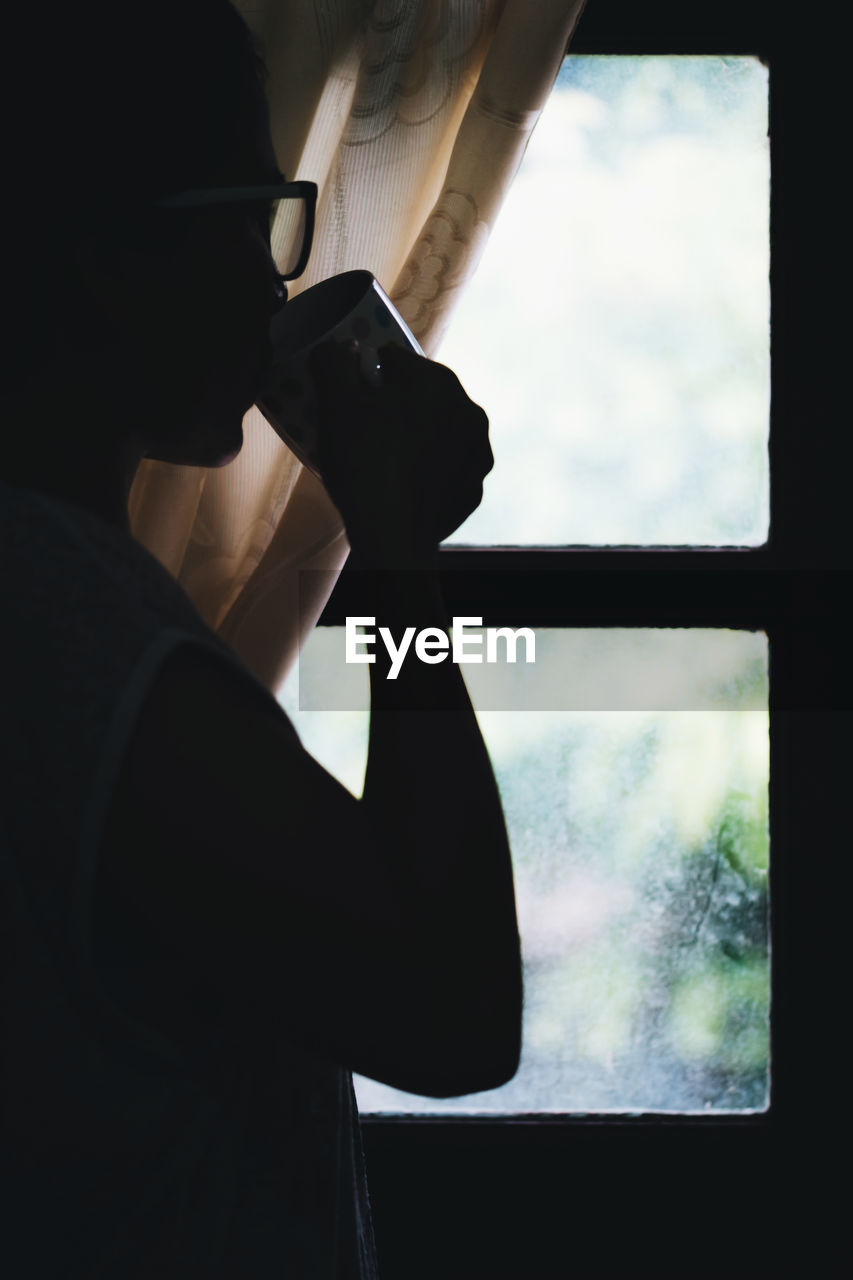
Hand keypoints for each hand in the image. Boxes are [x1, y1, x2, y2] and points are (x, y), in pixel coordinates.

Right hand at [308, 341, 492, 562]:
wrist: (393, 536)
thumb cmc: (363, 463)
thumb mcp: (336, 406)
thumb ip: (334, 364)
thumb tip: (336, 348)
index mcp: (436, 380)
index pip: (393, 359)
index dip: (367, 375)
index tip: (352, 398)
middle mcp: (468, 409)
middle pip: (422, 395)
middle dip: (396, 405)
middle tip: (365, 431)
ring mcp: (477, 451)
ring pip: (439, 430)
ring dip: (418, 435)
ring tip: (386, 460)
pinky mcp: (475, 487)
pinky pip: (449, 468)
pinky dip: (431, 470)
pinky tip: (405, 483)